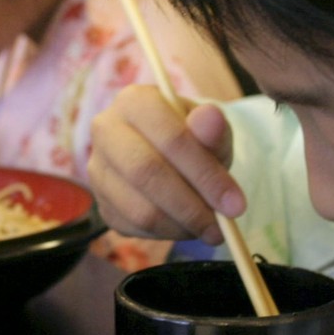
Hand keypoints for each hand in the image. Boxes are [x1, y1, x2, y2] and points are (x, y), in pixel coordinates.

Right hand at [85, 85, 243, 244]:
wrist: (170, 155)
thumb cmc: (194, 139)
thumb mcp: (212, 132)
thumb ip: (213, 129)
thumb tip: (210, 117)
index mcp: (133, 100)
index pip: (170, 137)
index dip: (205, 173)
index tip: (235, 203)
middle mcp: (106, 130)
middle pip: (147, 173)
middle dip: (191, 206)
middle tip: (222, 228)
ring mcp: (98, 169)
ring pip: (139, 208)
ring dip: (180, 225)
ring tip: (209, 229)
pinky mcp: (101, 202)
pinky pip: (133, 227)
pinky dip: (166, 234)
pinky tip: (186, 227)